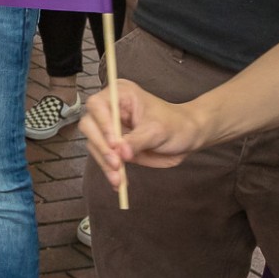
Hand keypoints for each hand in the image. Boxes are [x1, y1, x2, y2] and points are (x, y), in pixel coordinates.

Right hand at [79, 80, 202, 190]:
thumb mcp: (158, 130)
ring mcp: (110, 128)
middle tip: (116, 164)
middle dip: (102, 146)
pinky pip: (104, 157)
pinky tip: (118, 183)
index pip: (98, 105)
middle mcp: (109, 109)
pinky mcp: (113, 146)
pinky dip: (109, 170)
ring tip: (118, 179)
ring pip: (94, 144)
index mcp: (119, 95)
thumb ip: (138, 140)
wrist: (188, 136)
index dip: (102, 124)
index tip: (115, 144)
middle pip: (90, 125)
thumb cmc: (176, 124)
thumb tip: (120, 153)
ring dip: (104, 163)